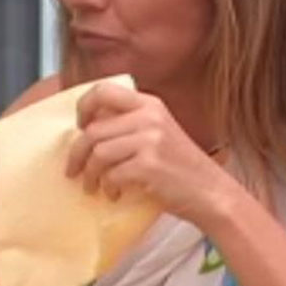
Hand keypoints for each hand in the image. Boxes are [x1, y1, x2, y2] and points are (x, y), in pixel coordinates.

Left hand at [65, 82, 232, 224]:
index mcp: (150, 104)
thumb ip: (129, 124)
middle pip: (93, 130)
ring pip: (98, 153)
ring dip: (89, 175)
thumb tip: (85, 131)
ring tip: (93, 187)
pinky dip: (108, 188)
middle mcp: (150, 117)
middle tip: (73, 170)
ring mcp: (150, 140)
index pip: (103, 90)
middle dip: (76, 154)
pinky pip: (111, 175)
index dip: (83, 108)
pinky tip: (114, 195)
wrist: (211, 192)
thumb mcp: (158, 132)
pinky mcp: (149, 166)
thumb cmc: (180, 167)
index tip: (80, 128)